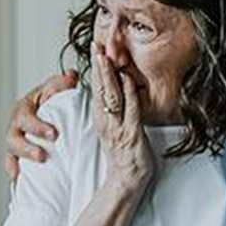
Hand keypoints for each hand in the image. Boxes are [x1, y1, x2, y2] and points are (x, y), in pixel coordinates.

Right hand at [2, 68, 78, 184]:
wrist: (46, 111)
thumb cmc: (51, 100)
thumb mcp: (56, 89)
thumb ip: (63, 83)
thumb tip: (71, 75)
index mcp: (24, 108)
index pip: (26, 117)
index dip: (37, 127)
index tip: (54, 135)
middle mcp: (16, 125)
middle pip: (13, 138)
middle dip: (28, 149)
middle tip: (43, 156)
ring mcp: (14, 141)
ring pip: (11, 154)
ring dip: (20, 163)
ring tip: (34, 172)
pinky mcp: (17, 155)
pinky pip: (12, 166)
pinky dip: (14, 174)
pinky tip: (18, 184)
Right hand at [89, 52, 155, 195]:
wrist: (126, 180)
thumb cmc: (123, 153)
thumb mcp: (113, 127)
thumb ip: (113, 108)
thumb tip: (117, 86)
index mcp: (101, 117)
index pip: (97, 87)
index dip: (96, 68)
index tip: (95, 48)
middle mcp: (106, 120)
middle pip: (100, 88)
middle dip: (99, 66)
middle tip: (97, 45)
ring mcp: (117, 127)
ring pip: (112, 97)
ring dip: (109, 76)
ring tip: (106, 57)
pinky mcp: (130, 135)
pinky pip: (130, 111)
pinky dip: (129, 94)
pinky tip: (128, 80)